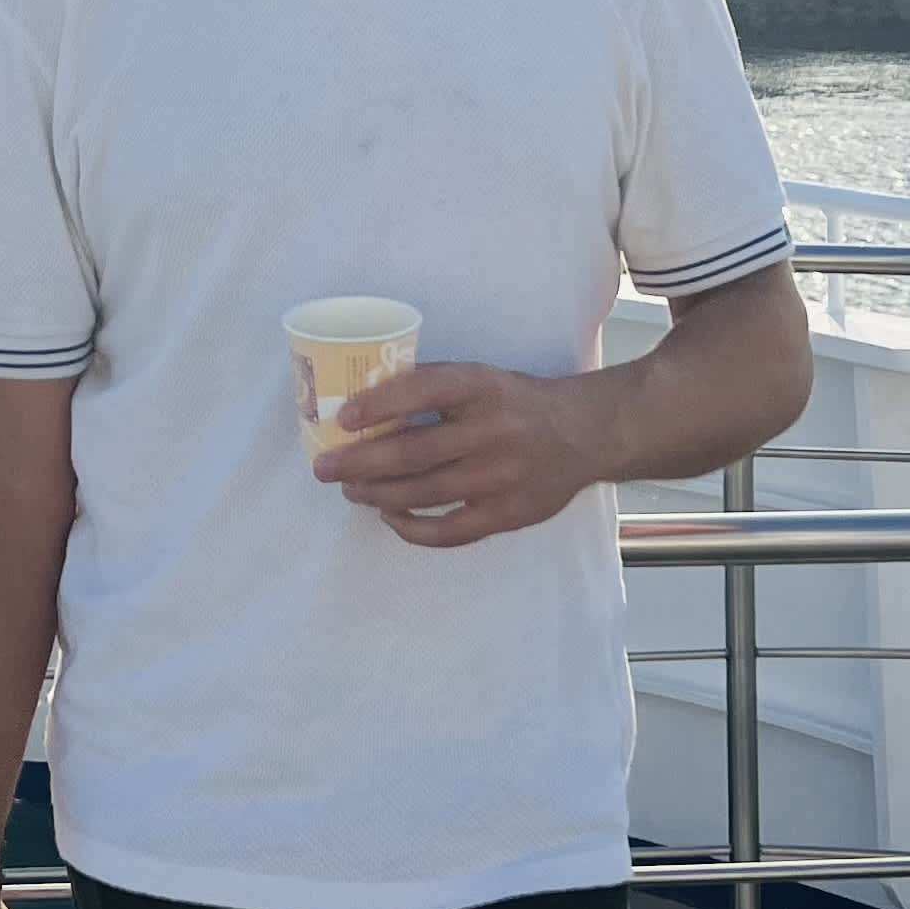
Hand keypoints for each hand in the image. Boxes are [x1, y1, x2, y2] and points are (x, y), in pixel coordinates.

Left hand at [314, 357, 624, 548]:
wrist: (584, 433)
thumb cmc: (516, 402)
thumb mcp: (481, 378)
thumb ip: (433, 388)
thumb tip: (364, 403)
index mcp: (481, 387)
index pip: (424, 390)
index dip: (379, 404)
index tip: (343, 419)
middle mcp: (493, 430)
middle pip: (414, 451)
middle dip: (360, 462)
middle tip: (325, 468)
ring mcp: (502, 476)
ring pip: (425, 492)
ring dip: (378, 494)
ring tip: (351, 490)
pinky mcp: (509, 513)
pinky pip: (451, 530)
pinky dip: (414, 527)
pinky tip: (391, 516)